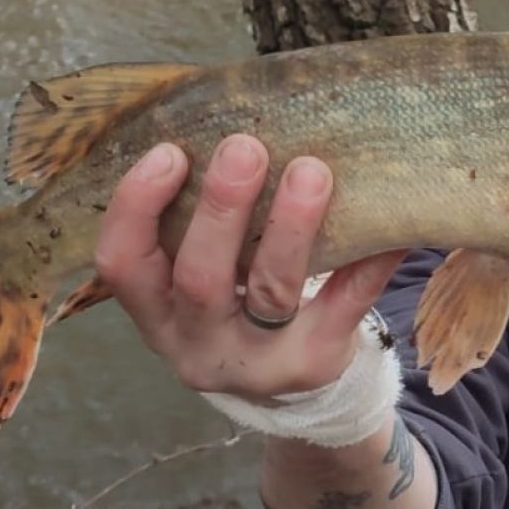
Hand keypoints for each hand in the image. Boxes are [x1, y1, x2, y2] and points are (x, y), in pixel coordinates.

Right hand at [94, 134, 408, 400]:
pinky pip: (346, 304)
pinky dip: (366, 260)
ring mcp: (260, 361)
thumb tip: (233, 118)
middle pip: (200, 278)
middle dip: (221, 209)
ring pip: (272, 292)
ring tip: (312, 172)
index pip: (123, 264)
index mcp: (156, 314)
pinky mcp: (317, 362)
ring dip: (291, 227)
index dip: (136, 207)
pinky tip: (385, 224)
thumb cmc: (236, 303)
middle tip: (245, 146)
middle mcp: (198, 344)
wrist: (288, 391)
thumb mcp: (195, 274)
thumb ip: (194, 219)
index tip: (169, 151)